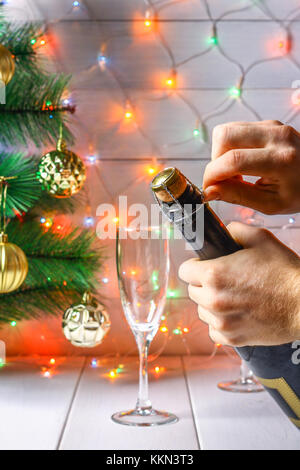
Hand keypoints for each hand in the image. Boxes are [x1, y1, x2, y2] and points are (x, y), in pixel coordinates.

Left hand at [178, 222, 299, 346]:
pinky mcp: (231, 338)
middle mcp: (212, 299)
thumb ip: (235, 231)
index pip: (184, 270)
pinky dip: (221, 323)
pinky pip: (213, 330)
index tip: (206, 266)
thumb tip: (224, 232)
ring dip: (212, 304)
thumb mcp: (261, 238)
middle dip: (204, 284)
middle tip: (225, 280)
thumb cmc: (284, 271)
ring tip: (233, 297)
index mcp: (214, 274)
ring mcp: (221, 321)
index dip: (196, 266)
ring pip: (202, 310)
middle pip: (192, 290)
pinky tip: (236, 314)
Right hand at [203, 120, 299, 214]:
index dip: (212, 175)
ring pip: (227, 130)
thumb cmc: (299, 194)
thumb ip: (237, 196)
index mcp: (280, 161)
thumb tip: (208, 191)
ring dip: (221, 152)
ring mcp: (273, 126)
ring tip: (234, 172)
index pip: (233, 160)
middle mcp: (276, 137)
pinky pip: (237, 129)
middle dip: (215, 160)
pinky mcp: (269, 124)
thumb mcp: (270, 204)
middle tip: (223, 179)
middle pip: (224, 136)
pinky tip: (242, 162)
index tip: (207, 188)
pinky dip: (231, 147)